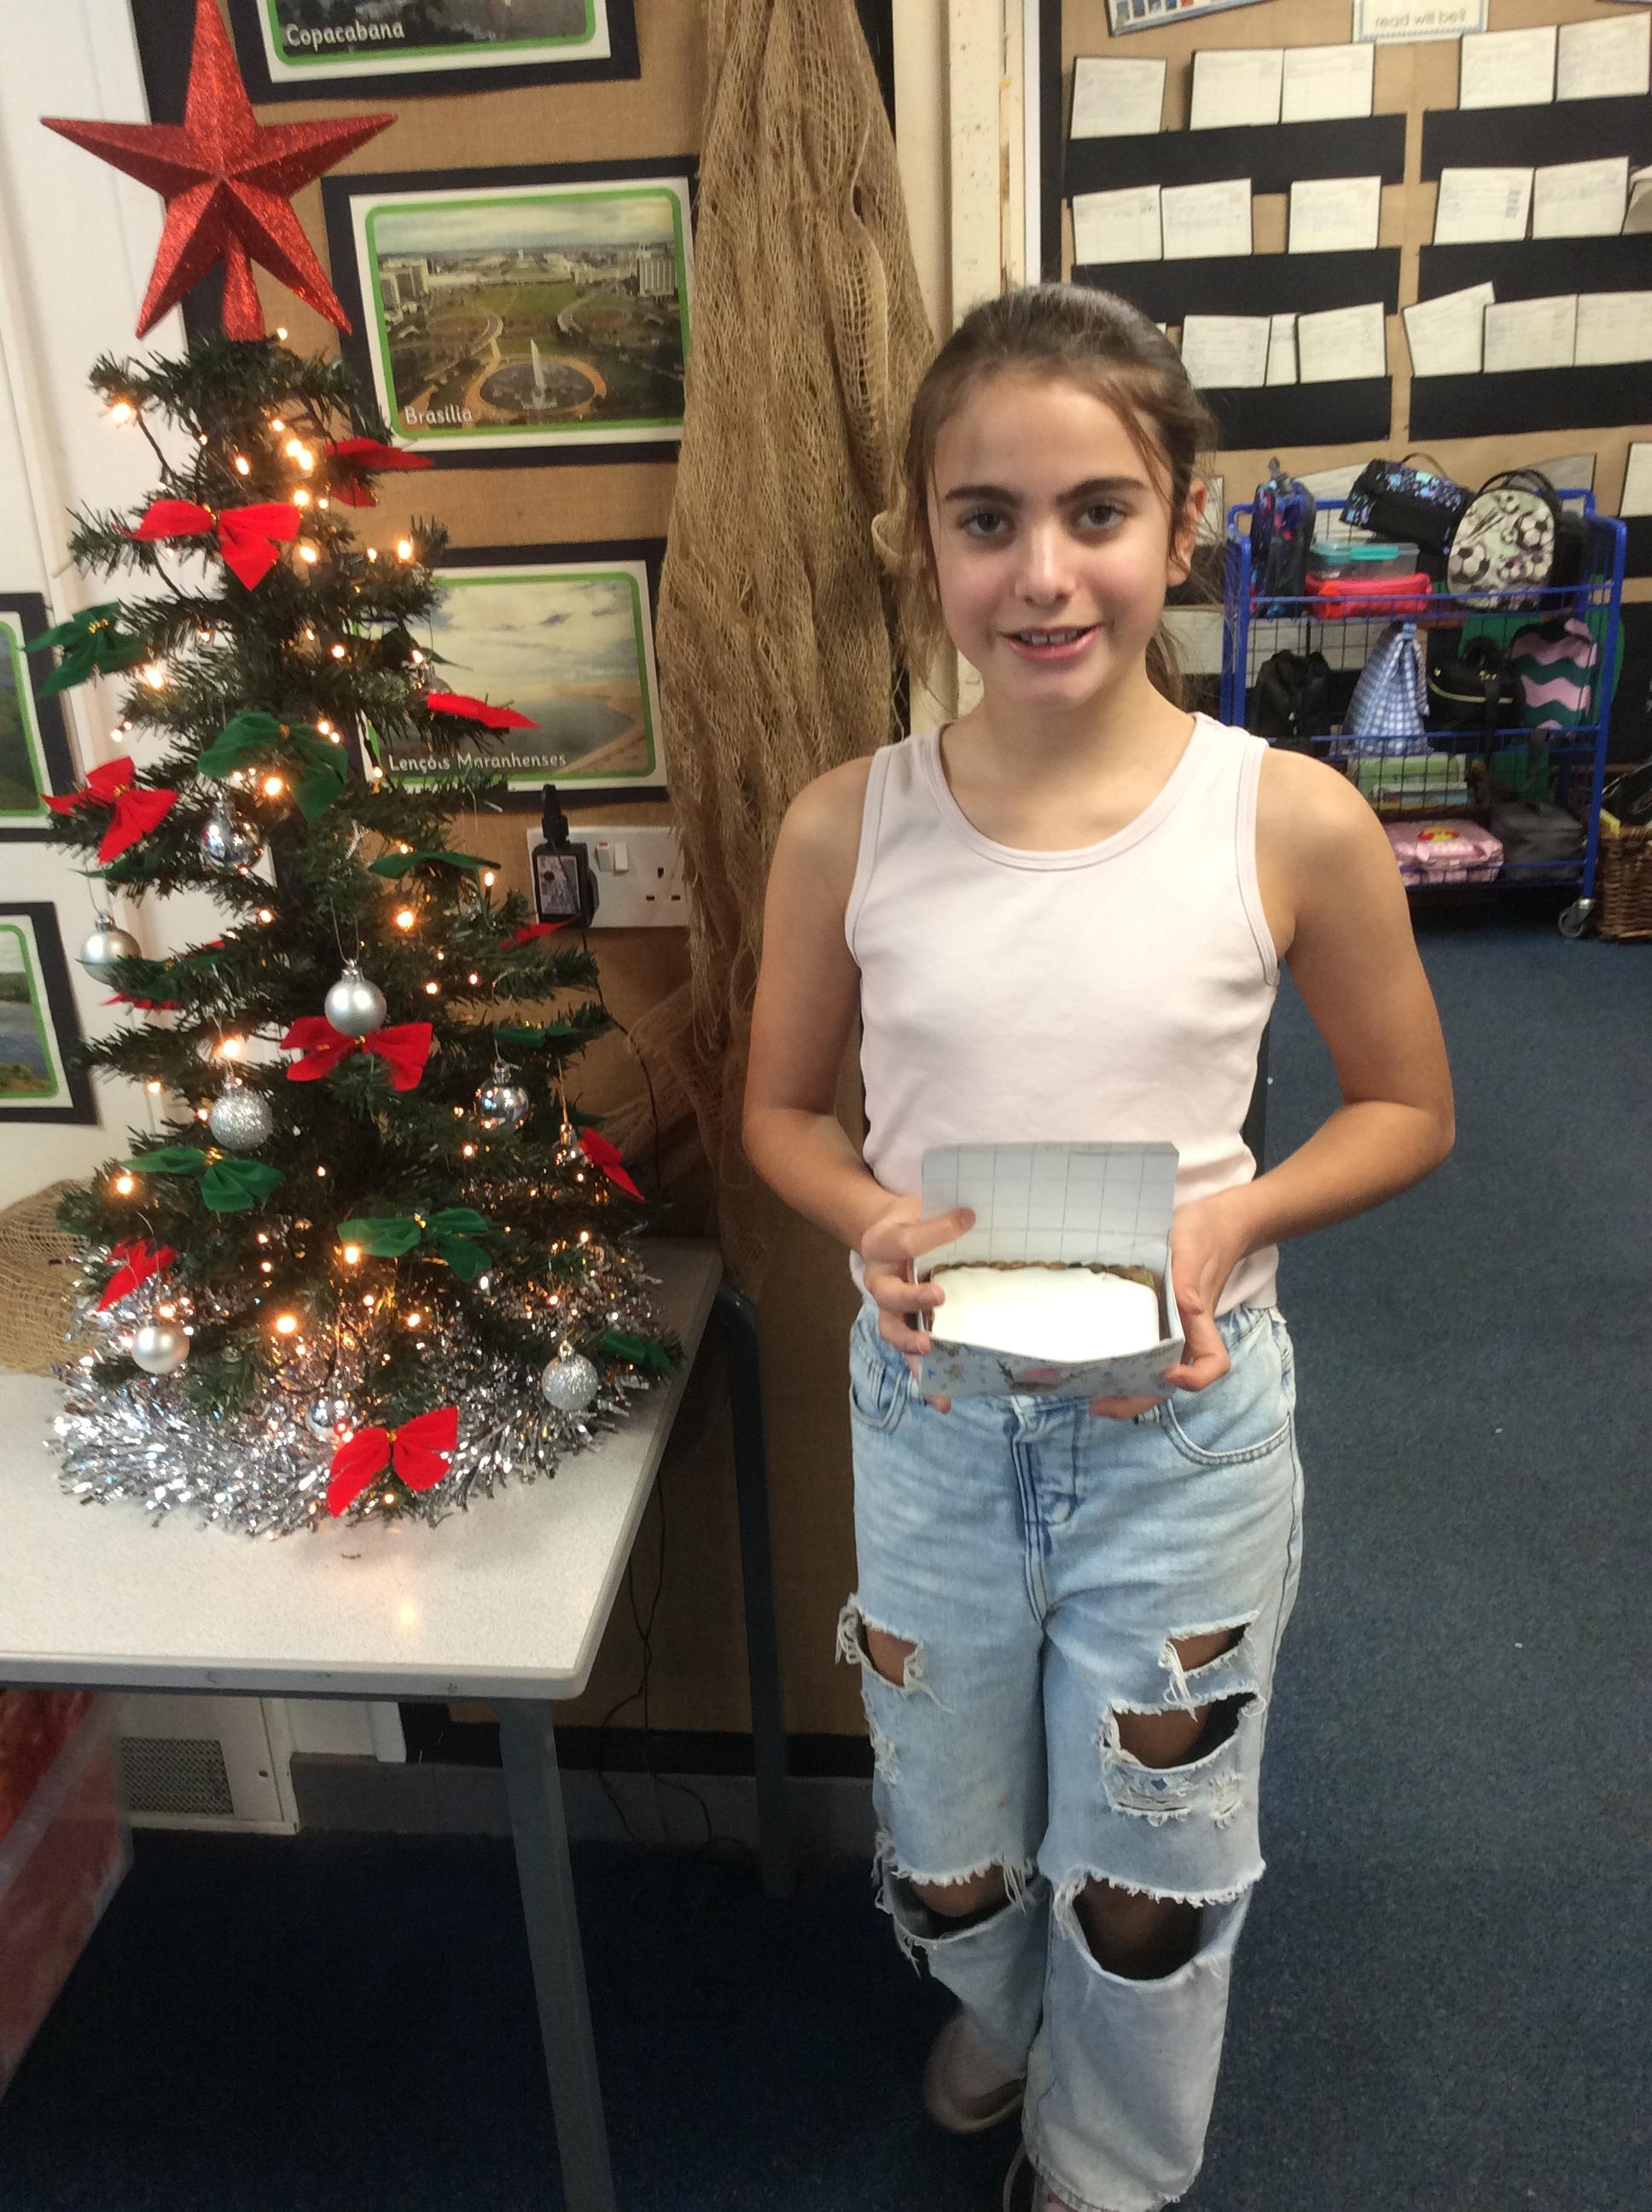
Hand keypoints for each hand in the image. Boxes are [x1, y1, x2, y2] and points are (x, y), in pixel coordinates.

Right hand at [858, 1193, 975, 1414]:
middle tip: (938, 1296)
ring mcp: (888, 1308)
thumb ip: (940, 1213)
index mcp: (882, 1243)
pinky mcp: (902, 1328)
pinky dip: (923, 1378)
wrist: (886, 1231)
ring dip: (910, 1343)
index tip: (967, 1219)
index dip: (937, 1231)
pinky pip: (908, 1355)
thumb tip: (975, 1215)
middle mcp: (880, 1278)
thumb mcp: (920, 1207)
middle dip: (913, 1298)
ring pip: (892, 1329)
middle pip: (889, 1292)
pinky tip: (941, 1400)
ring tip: (927, 1350)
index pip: (907, 1239)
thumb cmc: (911, 1220)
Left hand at [1087, 1190, 1248, 1419]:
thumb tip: (1189, 1305)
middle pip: (1169, 1381)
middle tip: (1096, 1405)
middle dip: (1136, 1399)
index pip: (1212, 1364)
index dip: (1194, 1379)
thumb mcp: (1193, 1247)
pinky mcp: (1151, 1315)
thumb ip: (1189, 1276)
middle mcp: (1185, 1332)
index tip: (1168, 1374)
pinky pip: (1136, 1346)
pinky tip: (1089, 1361)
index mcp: (1199, 1321)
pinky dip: (1116, 1361)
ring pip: (1149, 1370)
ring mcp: (1168, 1326)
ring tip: (1085, 1391)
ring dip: (1122, 1387)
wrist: (1213, 1223)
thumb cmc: (1205, 1234)